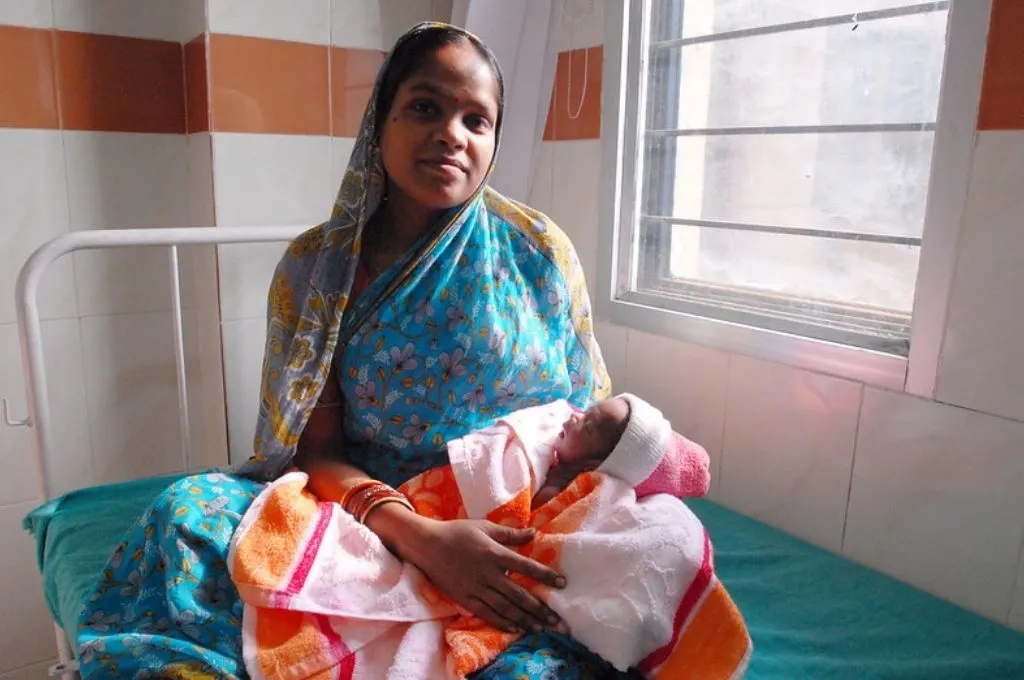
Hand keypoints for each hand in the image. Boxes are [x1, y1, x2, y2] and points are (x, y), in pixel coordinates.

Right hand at [401, 517, 566, 633]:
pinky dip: (501, 621)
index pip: (526, 566)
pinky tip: (515, 628)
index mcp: (495, 553)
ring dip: (525, 619)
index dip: (545, 575)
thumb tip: (535, 532)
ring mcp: (476, 588)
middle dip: (540, 608)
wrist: (428, 545)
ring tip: (541, 628)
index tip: (562, 583)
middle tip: (557, 620)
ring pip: (505, 607)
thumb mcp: (486, 527)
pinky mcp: (465, 598)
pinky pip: (486, 613)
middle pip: (518, 594)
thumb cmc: (458, 532)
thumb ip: (511, 533)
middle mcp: (488, 573)